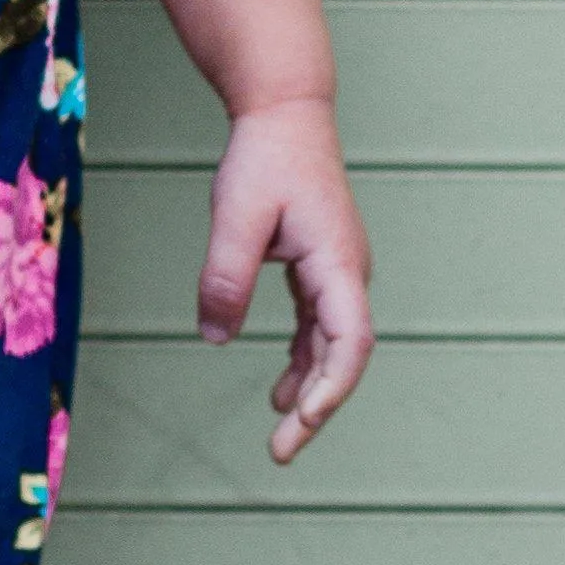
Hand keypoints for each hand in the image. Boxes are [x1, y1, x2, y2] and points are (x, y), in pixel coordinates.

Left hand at [199, 97, 375, 463]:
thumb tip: (213, 339)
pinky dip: (302, 360)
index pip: (350, 340)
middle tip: (281, 451)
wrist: (285, 112)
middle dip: (317, 407)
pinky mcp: (320, 267)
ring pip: (331, 345)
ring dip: (309, 389)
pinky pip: (318, 326)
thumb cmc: (264, 158)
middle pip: (344, 354)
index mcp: (337, 261)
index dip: (332, 387)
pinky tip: (280, 389)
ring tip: (280, 432)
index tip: (303, 420)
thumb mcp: (234, 218)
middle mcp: (348, 272)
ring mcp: (338, 271)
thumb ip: (225, 279)